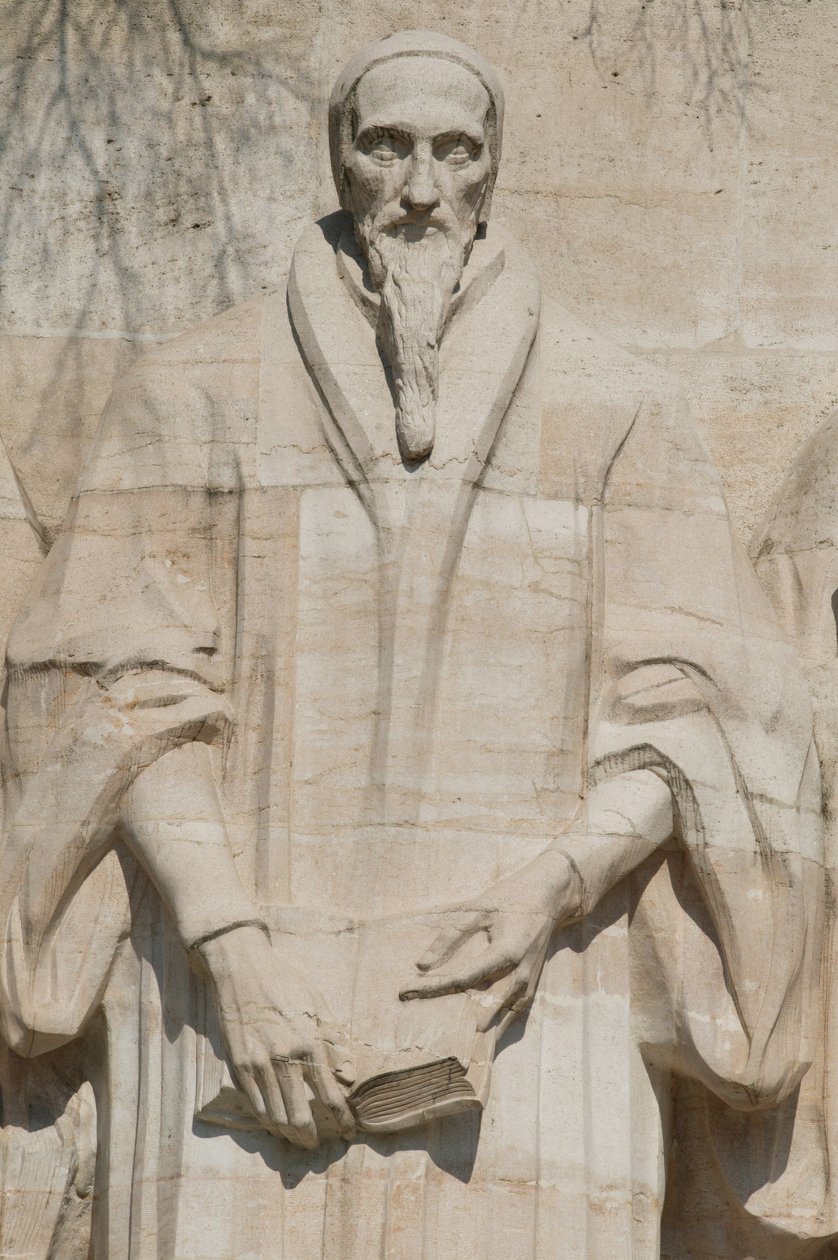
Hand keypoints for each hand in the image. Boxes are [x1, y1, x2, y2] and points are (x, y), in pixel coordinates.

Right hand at [198, 924, 355, 1149]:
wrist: (242, 968)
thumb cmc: (285, 982)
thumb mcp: (318, 1004)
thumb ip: (336, 1040)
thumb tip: (350, 1075)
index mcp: (309, 1043)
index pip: (329, 1095)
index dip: (341, 1119)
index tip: (347, 1131)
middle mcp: (284, 1059)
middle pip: (299, 1116)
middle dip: (311, 1137)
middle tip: (318, 1144)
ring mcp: (258, 1064)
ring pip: (275, 1117)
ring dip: (289, 1134)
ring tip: (298, 1139)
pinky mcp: (238, 1065)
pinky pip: (254, 1105)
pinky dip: (266, 1120)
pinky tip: (275, 1123)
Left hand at [400, 849, 580, 1037]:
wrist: (549, 897)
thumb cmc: (510, 899)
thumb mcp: (478, 909)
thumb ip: (450, 936)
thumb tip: (421, 964)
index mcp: (506, 952)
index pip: (462, 978)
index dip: (432, 986)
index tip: (404, 991)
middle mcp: (520, 973)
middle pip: (481, 1006)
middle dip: (451, 1018)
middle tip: (423, 1032)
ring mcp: (529, 982)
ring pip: (500, 1017)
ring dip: (476, 1032)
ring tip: (450, 1046)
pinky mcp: (532, 986)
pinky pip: (513, 1014)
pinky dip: (496, 1027)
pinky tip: (478, 1038)